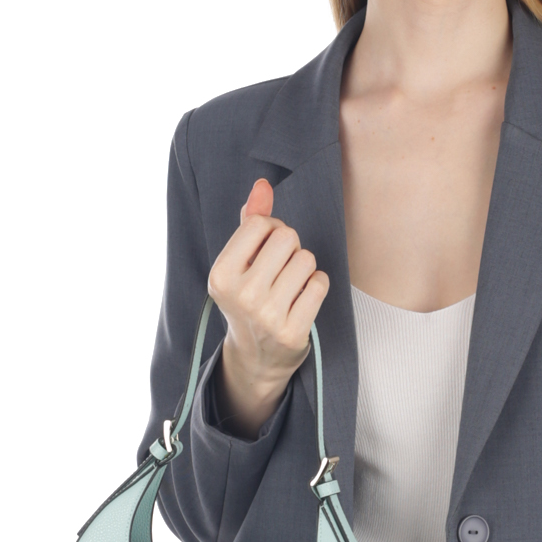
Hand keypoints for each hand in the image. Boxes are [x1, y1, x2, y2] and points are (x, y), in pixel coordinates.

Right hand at [206, 178, 329, 438]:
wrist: (256, 357)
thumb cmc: (249, 298)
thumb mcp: (240, 262)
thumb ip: (251, 221)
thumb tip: (263, 184)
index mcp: (221, 274)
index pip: (261, 223)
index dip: (271, 231)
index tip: (265, 251)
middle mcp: (241, 295)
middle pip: (287, 237)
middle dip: (290, 247)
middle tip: (281, 270)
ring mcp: (267, 316)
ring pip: (307, 260)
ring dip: (305, 268)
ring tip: (291, 286)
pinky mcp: (293, 332)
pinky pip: (320, 284)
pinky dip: (317, 286)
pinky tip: (303, 300)